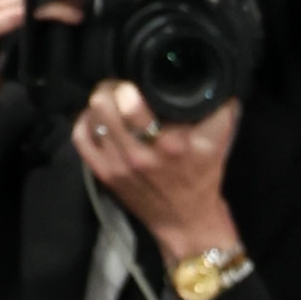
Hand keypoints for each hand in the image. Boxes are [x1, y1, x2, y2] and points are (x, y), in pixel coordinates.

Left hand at [72, 76, 241, 267]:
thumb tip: (215, 79)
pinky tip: (98, 119)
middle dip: (111, 88)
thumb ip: (219, 106)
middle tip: (121, 88)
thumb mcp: (218, 141)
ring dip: (100, 103)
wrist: (185, 220)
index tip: (136, 84)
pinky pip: (81, 137)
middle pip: (104, 105)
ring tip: (111, 101)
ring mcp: (118, 165)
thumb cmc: (202, 176)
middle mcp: (140, 155)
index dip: (129, 87)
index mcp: (169, 145)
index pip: (132, 104)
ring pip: (92, 117)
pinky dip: (85, 122)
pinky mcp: (104, 174)